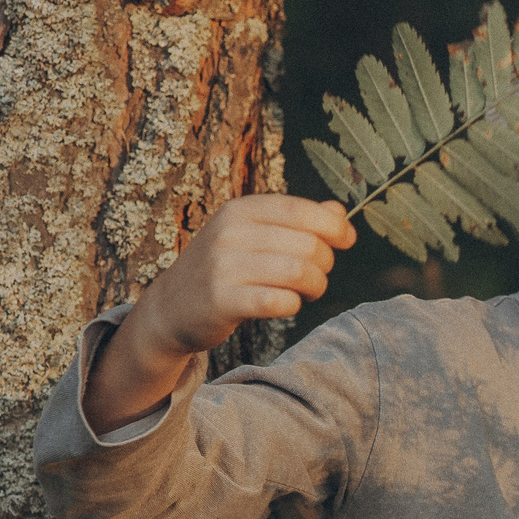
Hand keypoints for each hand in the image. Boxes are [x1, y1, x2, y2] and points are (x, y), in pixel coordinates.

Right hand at [84, 195, 355, 433]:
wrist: (172, 308)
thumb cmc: (224, 270)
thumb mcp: (253, 235)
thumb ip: (297, 221)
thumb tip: (339, 211)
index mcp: (240, 210)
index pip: (299, 210)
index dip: (333, 225)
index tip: (347, 239)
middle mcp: (230, 233)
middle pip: (306, 245)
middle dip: (325, 264)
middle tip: (316, 276)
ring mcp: (223, 266)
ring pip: (298, 273)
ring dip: (314, 287)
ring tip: (307, 292)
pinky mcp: (222, 300)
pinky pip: (279, 301)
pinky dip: (293, 305)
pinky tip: (287, 305)